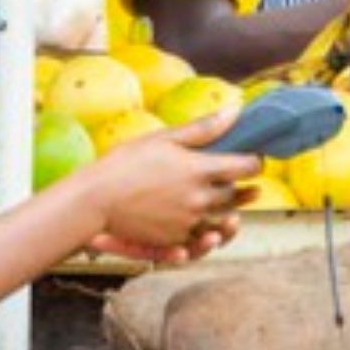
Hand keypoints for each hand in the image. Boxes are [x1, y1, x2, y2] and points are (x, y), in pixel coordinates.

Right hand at [85, 109, 259, 259]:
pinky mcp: (175, 240)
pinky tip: (202, 221)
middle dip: (241, 187)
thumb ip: (203, 128)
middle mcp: (199, 199)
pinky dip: (207, 230)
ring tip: (227, 205)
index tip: (252, 158)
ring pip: (223, 219)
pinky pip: (202, 238)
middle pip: (236, 195)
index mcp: (200, 170)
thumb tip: (235, 110)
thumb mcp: (164, 138)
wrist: (95, 200)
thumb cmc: (126, 162)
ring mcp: (188, 222)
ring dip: (229, 212)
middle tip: (241, 180)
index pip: (246, 167)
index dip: (254, 162)